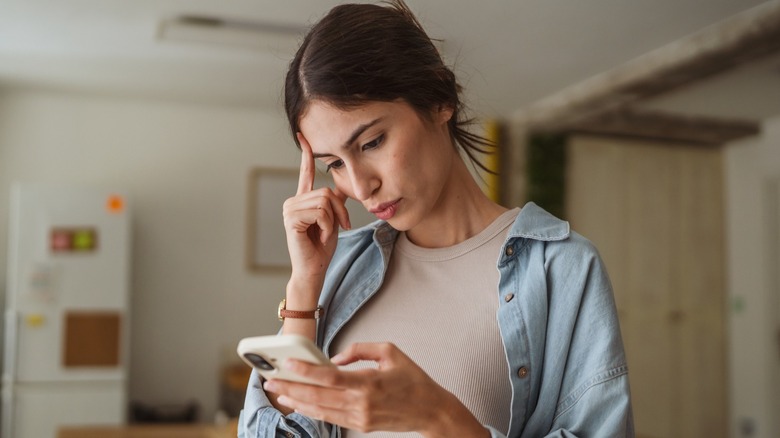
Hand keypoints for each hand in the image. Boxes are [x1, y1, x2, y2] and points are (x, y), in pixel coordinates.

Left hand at [263, 343, 488, 437]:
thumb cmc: (413, 378)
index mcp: (369, 382)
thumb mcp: (391, 351)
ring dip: (297, 401)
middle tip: (272, 380)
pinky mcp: (361, 426)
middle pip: (319, 397)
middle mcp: (362, 403)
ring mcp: (360, 418)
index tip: (288, 363)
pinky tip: (299, 404)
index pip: (330, 377)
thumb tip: (335, 358)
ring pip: (321, 410)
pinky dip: (313, 411)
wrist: (431, 410)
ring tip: (279, 392)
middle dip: (292, 388)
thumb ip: (360, 349)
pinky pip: (331, 418)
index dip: (306, 371)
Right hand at [283, 133, 350, 286]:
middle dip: (339, 211)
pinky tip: (318, 236)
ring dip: (332, 220)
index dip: (306, 155)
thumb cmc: (322, 247)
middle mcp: (293, 201)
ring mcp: (289, 209)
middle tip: (338, 227)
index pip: (306, 173)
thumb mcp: (333, 220)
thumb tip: (338, 189)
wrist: (314, 269)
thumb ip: (333, 202)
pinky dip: (326, 226)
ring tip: (324, 233)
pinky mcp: (291, 219)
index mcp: (303, 200)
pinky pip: (320, 212)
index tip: (304, 137)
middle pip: (326, 192)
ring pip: (325, 201)